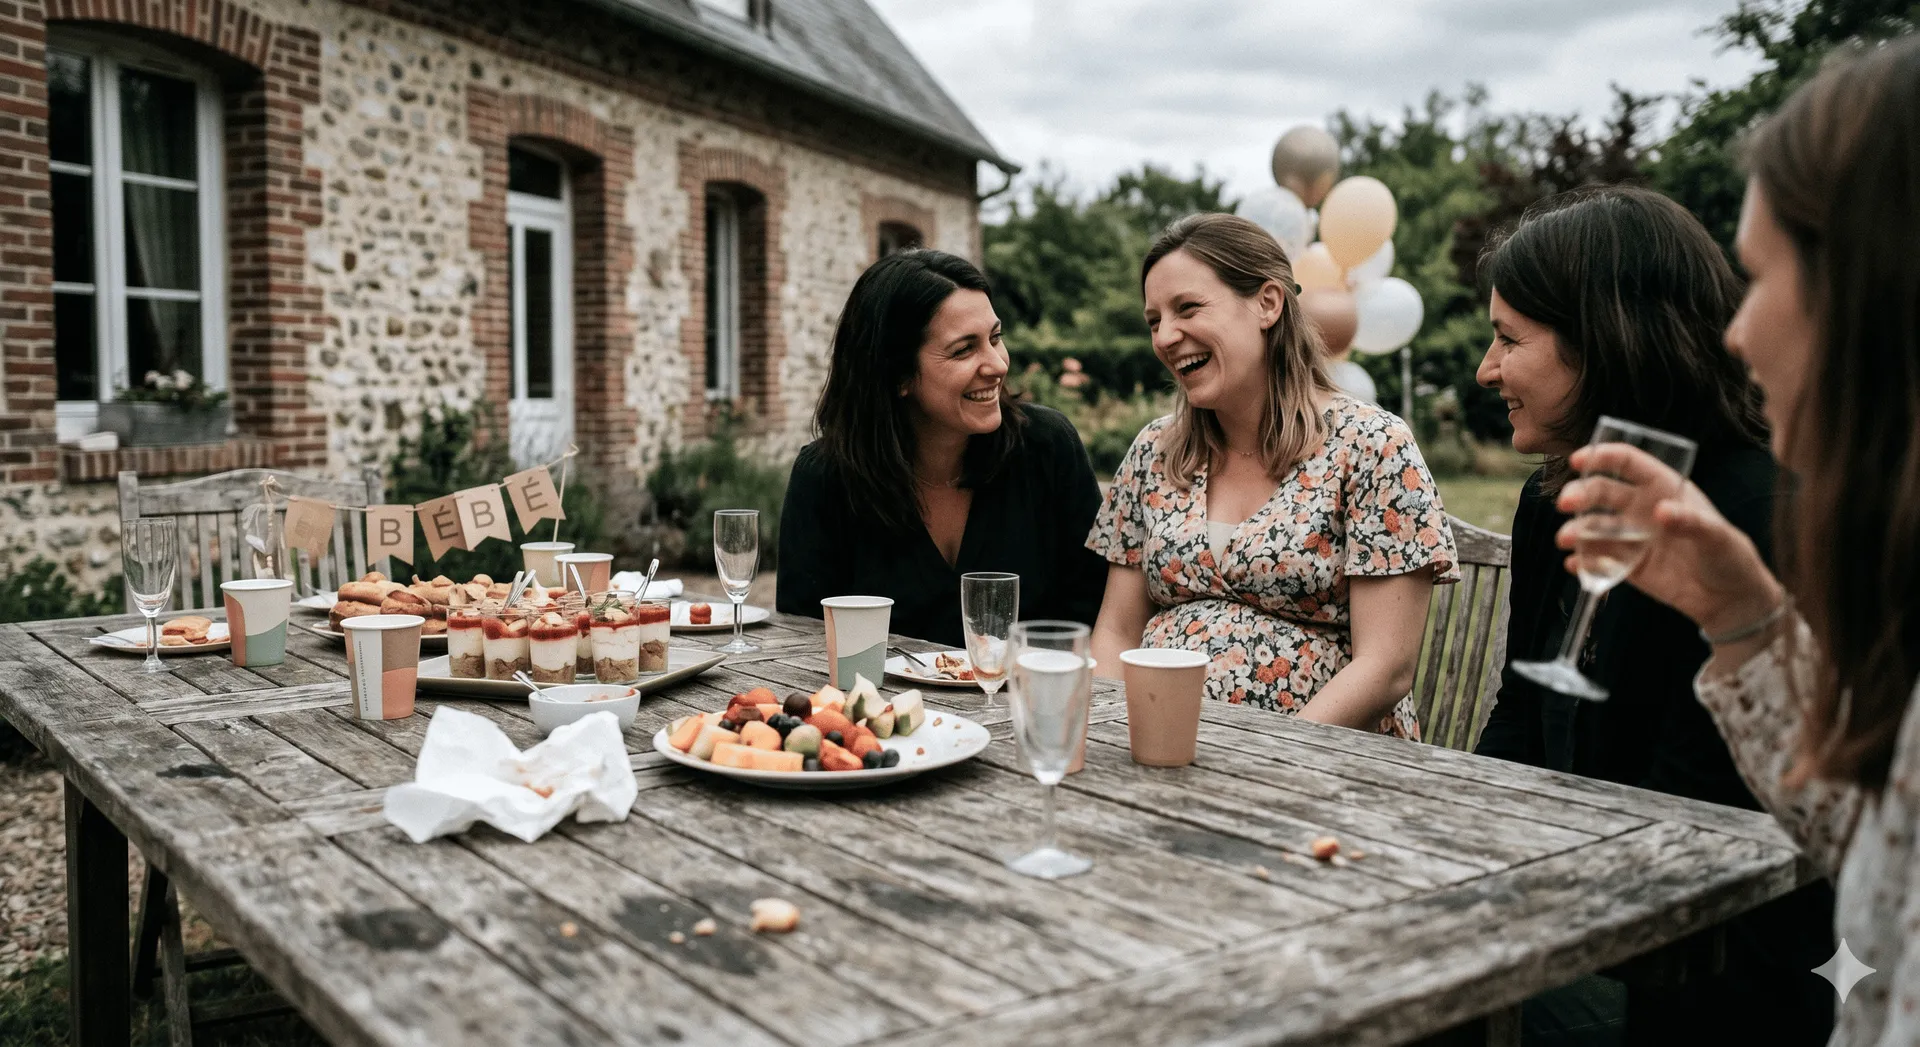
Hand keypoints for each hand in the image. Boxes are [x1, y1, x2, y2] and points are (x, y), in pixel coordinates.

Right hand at [1554, 443, 1782, 635]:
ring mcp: (1631, 538)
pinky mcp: (1626, 566)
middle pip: (1602, 492)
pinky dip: (1582, 561)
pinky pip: (1597, 560)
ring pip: (1593, 526)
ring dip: (1576, 530)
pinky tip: (1574, 564)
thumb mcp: (1717, 535)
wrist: (1730, 600)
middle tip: (1566, 503)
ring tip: (1566, 540)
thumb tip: (1661, 511)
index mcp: (1663, 489)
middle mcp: (1642, 509)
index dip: (1603, 456)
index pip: (1629, 463)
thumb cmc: (1729, 557)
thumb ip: (1690, 522)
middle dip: (1580, 494)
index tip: (1580, 459)